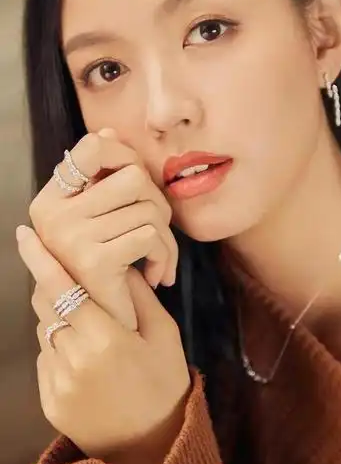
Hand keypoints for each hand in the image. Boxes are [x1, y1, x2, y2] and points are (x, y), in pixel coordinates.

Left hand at [16, 225, 190, 461]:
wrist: (151, 451)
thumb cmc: (164, 386)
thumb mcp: (165, 337)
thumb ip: (140, 297)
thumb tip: (119, 265)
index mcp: (106, 339)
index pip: (63, 288)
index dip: (41, 260)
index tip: (25, 235)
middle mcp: (74, 359)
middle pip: (46, 304)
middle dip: (55, 285)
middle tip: (78, 283)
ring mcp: (57, 382)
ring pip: (45, 329)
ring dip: (61, 319)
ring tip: (93, 334)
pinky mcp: (48, 400)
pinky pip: (46, 357)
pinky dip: (61, 348)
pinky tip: (88, 362)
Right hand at [28, 130, 177, 330]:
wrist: (103, 332)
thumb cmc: (107, 271)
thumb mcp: (102, 222)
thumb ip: (103, 180)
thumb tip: (109, 132)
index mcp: (52, 199)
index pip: (92, 146)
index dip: (125, 154)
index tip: (138, 182)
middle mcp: (52, 214)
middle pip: (133, 176)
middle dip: (158, 203)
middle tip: (158, 231)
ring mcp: (69, 237)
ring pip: (148, 208)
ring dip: (166, 238)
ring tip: (159, 260)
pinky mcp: (94, 260)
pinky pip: (150, 236)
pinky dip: (164, 256)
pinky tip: (156, 276)